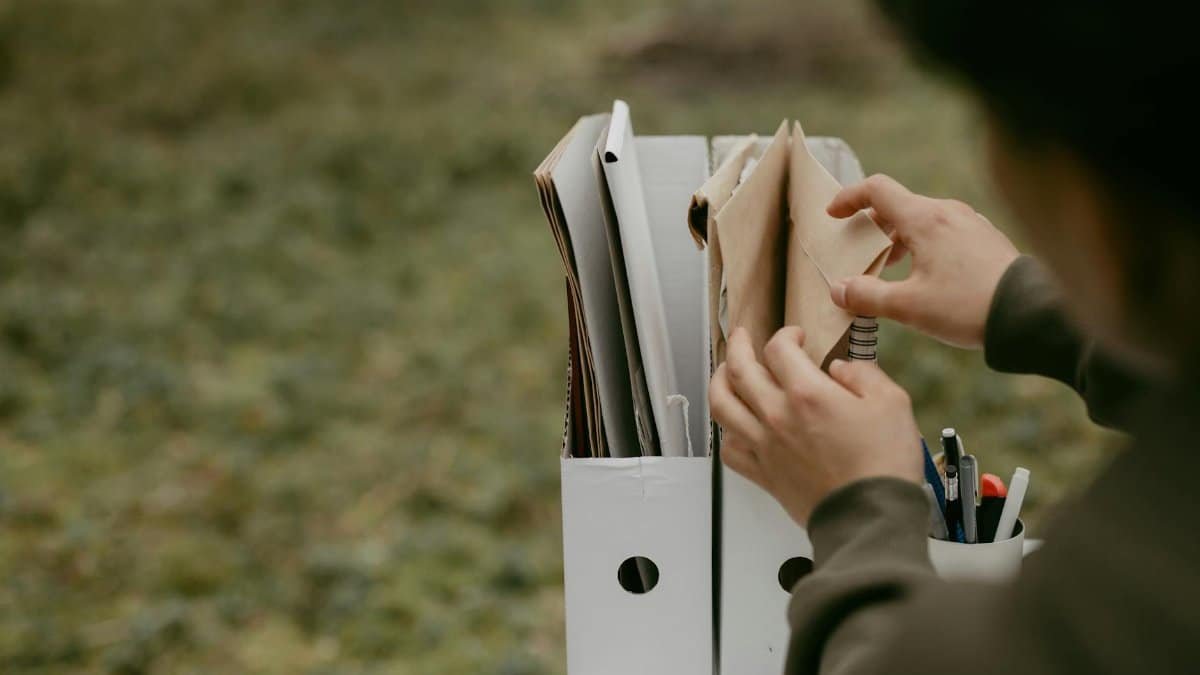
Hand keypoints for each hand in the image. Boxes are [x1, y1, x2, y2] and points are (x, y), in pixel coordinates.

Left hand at [710, 326, 922, 524]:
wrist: (871, 517)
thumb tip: (841, 368)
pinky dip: (727, 433)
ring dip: (719, 382)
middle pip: (739, 370)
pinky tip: (735, 426)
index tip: (796, 336)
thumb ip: (864, 375)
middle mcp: (777, 416)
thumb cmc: (883, 463)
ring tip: (724, 373)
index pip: (779, 349)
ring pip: (722, 406)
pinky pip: (730, 449)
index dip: (786, 335)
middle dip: (739, 346)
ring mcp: (765, 446)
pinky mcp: (763, 474)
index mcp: (807, 394)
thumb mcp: (892, 403)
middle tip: (742, 337)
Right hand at [827, 174, 1019, 348]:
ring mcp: (970, 224)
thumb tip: (839, 290)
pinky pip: (945, 231)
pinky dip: (924, 244)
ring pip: (923, 220)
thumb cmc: (968, 307)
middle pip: (899, 205)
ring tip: (890, 268)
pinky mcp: (986, 239)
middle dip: (873, 226)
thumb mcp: (908, 307)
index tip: (834, 214)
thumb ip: (867, 296)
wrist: (1031, 314)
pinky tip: (925, 276)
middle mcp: (948, 212)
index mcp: (925, 219)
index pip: (878, 189)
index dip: (850, 198)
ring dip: (899, 238)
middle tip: (858, 251)